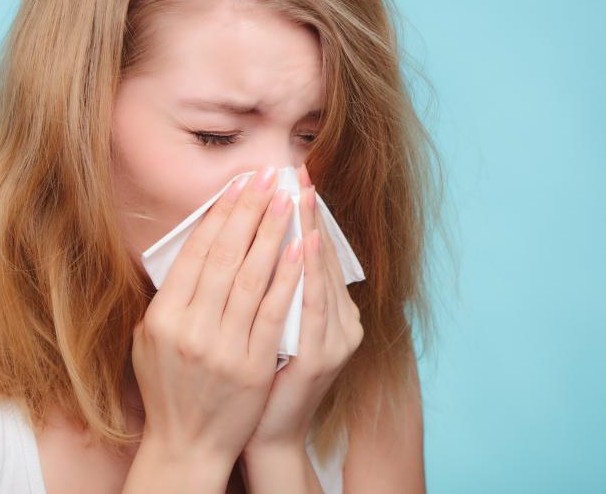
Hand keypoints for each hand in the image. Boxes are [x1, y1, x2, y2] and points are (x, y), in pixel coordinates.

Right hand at [130, 165, 304, 467]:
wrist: (186, 444)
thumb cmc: (168, 388)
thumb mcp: (151, 341)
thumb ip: (169, 297)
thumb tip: (194, 247)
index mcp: (163, 316)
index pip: (196, 252)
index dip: (220, 214)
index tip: (239, 184)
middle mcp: (190, 328)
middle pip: (225, 255)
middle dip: (250, 210)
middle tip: (268, 177)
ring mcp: (222, 347)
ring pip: (252, 276)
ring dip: (273, 231)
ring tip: (288, 198)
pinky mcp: (253, 364)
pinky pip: (274, 310)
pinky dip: (289, 275)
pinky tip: (302, 245)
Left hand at [243, 163, 363, 452]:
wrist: (264, 434)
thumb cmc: (262, 377)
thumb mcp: (273, 327)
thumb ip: (276, 289)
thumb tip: (262, 240)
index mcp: (332, 312)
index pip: (317, 252)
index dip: (306, 213)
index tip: (293, 177)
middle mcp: (343, 321)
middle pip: (324, 256)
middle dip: (308, 211)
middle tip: (296, 171)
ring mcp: (336, 339)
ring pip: (323, 273)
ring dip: (310, 229)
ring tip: (300, 192)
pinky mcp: (322, 357)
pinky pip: (314, 306)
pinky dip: (309, 272)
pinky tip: (303, 242)